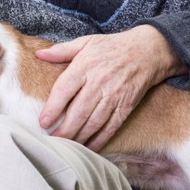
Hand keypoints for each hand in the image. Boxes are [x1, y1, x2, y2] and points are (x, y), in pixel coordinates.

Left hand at [36, 25, 186, 150]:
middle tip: (52, 140)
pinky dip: (99, 139)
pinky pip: (111, 127)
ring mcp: (114, 96)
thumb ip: (62, 50)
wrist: (149, 50)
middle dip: (65, 129)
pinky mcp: (126, 106)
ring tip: (66, 147)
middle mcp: (99, 82)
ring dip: (79, 137)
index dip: (52, 108)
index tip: (43, 122)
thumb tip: (40, 54)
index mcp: (85, 66)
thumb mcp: (86, 42)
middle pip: (79, 111)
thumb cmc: (112, 47)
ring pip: (94, 122)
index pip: (64, 89)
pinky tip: (88, 148)